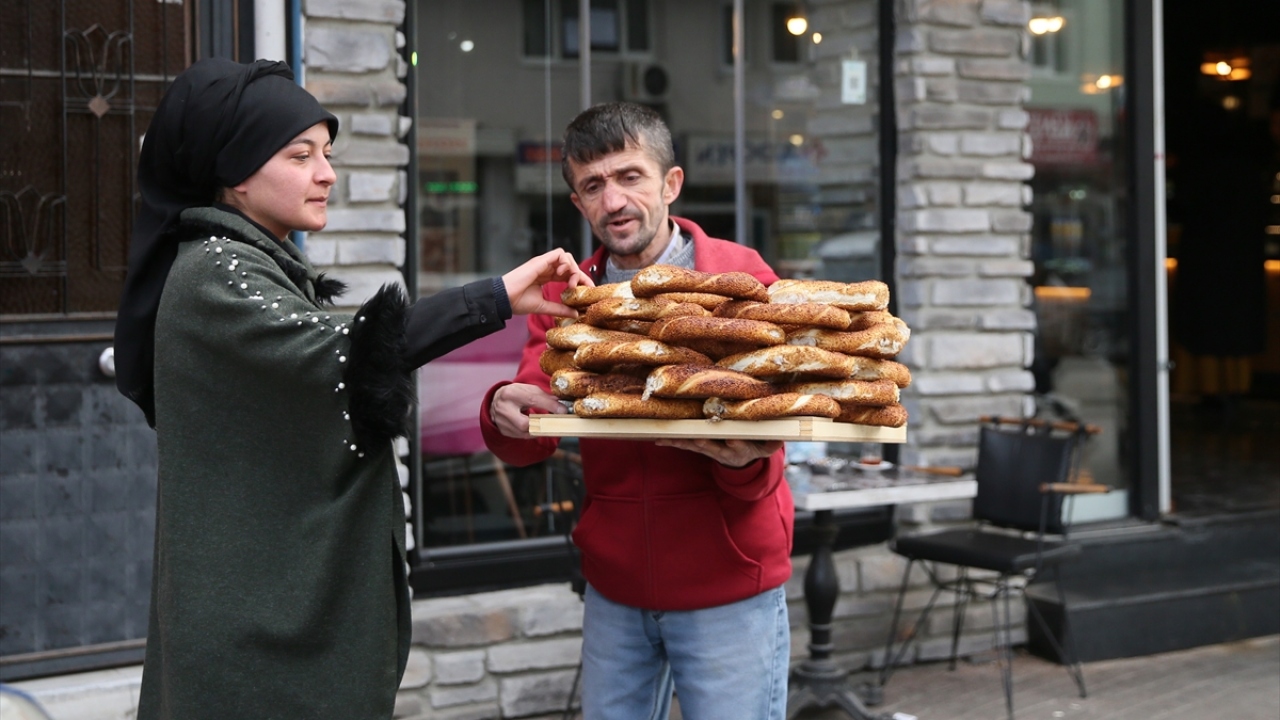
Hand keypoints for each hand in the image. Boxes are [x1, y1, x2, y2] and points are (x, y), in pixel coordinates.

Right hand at [490, 383, 568, 438]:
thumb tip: (562, 404)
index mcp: (511, 393)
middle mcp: (503, 408)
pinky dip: (532, 433)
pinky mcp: (503, 431)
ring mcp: (501, 422)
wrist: (497, 400)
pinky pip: (522, 436)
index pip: (532, 400)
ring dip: (539, 430)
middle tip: (554, 422)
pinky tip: (536, 427)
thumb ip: (545, 396)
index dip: (550, 406)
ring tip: (547, 424)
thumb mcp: (529, 389)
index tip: (563, 410)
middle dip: (542, 425)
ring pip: (524, 433)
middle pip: (525, 424)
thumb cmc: (517, 394)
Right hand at [502, 249, 594, 317]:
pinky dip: (566, 263)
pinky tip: (562, 276)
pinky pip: (559, 254)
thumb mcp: (544, 306)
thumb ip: (559, 308)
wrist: (504, 299)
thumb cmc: (518, 302)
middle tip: (580, 288)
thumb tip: (575, 313)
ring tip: (571, 283)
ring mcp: (543, 263)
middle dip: (580, 275)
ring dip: (573, 268)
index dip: (580, 280)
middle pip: (570, 264)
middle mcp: (546, 268)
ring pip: (566, 257)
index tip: (588, 290)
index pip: (568, 274)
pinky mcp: (540, 261)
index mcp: (546, 277)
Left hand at [653, 438, 782, 467]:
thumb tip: (780, 438)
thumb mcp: (767, 447)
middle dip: (704, 442)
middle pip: (712, 446)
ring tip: (668, 438)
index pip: (739, 445)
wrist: (741, 459)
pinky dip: (672, 442)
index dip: (736, 443)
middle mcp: (723, 451)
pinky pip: (684, 445)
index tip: (733, 439)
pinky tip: (658, 439)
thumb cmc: (755, 445)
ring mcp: (709, 449)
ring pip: (694, 445)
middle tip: (697, 438)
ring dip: (682, 442)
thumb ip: (773, 443)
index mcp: (740, 449)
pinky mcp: (699, 447)